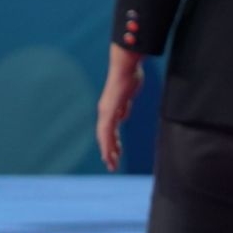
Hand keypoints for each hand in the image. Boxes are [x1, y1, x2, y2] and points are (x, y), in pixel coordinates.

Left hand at [95, 43, 144, 171]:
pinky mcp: (109, 110)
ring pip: (104, 136)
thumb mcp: (127, 97)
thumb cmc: (129, 78)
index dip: (110, 143)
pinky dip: (108, 143)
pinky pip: (108, 130)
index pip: (107, 130)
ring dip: (108, 151)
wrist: (126, 67)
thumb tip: (121, 118)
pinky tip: (112, 152)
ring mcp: (106, 111)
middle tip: (111, 165)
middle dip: (108, 151)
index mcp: (109, 109)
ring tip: (112, 164)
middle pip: (104, 136)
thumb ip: (123, 108)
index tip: (114, 154)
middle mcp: (105, 111)